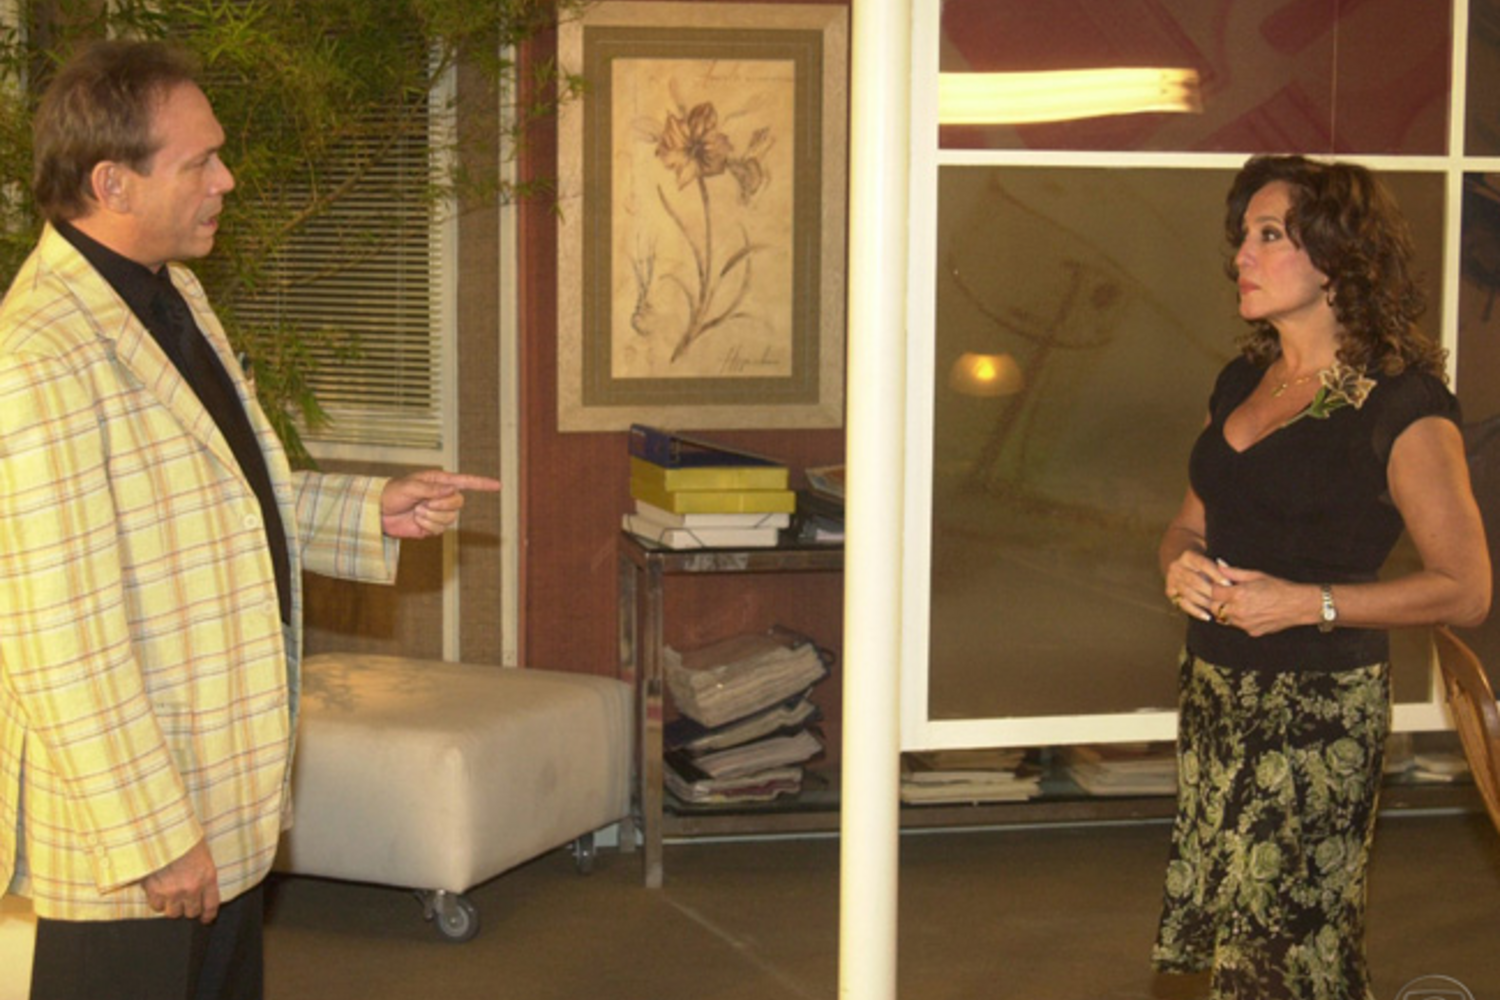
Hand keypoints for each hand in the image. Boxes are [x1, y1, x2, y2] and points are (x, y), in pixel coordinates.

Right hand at [142, 839, 219, 922]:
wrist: (162, 831)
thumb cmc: (184, 836)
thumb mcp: (202, 851)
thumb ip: (202, 870)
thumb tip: (201, 882)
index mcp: (207, 876)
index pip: (211, 904)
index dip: (208, 915)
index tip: (205, 919)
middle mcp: (191, 888)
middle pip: (191, 912)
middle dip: (189, 908)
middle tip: (185, 902)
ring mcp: (171, 891)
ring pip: (173, 913)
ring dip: (173, 907)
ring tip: (171, 897)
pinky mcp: (153, 890)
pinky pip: (156, 906)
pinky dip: (157, 902)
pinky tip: (158, 893)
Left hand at [380, 470, 500, 539]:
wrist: (378, 513)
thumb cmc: (391, 494)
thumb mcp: (410, 487)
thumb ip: (431, 489)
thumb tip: (452, 490)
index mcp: (439, 481)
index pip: (466, 482)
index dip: (482, 484)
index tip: (498, 485)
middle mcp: (441, 496)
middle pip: (459, 503)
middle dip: (442, 506)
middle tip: (423, 504)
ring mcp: (437, 512)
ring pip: (450, 518)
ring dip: (432, 517)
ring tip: (417, 512)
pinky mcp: (431, 527)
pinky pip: (440, 530)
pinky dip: (428, 527)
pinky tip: (417, 522)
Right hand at [1164, 549, 1228, 622]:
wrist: (1183, 567)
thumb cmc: (1204, 566)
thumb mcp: (1210, 562)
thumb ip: (1220, 569)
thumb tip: (1232, 581)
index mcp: (1188, 556)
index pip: (1202, 563)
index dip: (1215, 574)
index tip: (1228, 584)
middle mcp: (1177, 566)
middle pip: (1193, 580)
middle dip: (1209, 591)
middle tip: (1223, 600)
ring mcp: (1171, 580)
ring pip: (1188, 593)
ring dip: (1204, 602)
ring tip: (1217, 609)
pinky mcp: (1170, 592)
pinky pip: (1183, 604)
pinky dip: (1196, 611)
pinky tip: (1207, 616)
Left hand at [1201, 561, 1311, 636]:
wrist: (1298, 605)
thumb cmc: (1279, 587)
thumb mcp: (1256, 575)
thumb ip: (1234, 572)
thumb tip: (1219, 566)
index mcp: (1239, 595)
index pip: (1213, 592)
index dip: (1215, 587)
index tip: (1220, 584)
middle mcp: (1239, 611)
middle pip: (1214, 608)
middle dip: (1216, 600)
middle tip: (1225, 594)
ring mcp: (1245, 624)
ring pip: (1224, 618)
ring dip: (1226, 611)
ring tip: (1238, 602)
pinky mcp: (1252, 632)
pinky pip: (1238, 626)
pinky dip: (1239, 619)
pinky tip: (1249, 611)